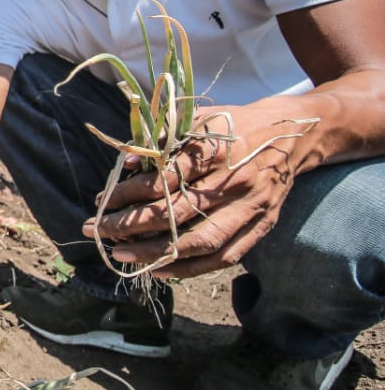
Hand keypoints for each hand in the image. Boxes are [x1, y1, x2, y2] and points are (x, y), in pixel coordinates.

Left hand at [86, 104, 314, 278]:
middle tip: (97, 229)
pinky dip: (189, 268)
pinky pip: (224, 257)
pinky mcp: (262, 226)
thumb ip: (163, 140)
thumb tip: (127, 164)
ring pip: (198, 241)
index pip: (163, 179)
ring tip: (120, 256)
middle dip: (129, 225)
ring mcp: (250, 208)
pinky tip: (159, 269)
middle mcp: (234, 182)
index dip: (128, 193)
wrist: (292, 134)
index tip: (102, 201)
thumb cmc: (233, 125)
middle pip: (175, 213)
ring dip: (155, 253)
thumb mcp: (199, 119)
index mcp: (215, 150)